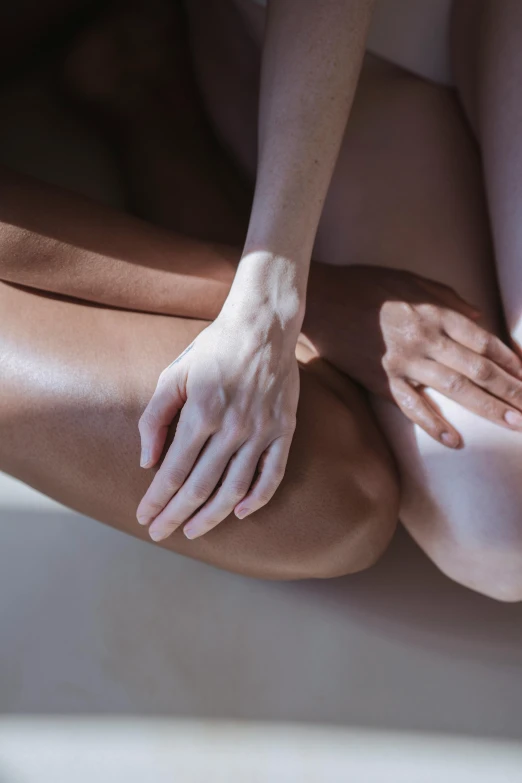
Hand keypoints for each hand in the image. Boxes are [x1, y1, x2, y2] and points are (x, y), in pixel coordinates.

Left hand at [136, 309, 299, 540]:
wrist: (263, 327)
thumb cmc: (213, 350)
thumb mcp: (173, 375)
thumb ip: (155, 418)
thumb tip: (148, 461)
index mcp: (201, 412)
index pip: (174, 471)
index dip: (157, 499)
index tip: (144, 516)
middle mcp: (233, 427)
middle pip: (201, 486)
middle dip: (176, 515)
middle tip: (160, 534)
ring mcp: (262, 430)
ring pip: (235, 488)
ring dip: (212, 516)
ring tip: (194, 531)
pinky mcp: (284, 430)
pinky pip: (272, 474)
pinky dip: (257, 498)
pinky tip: (240, 512)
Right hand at [304, 265, 521, 446]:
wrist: (322, 300)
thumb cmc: (368, 287)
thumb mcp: (414, 282)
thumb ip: (450, 300)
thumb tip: (480, 319)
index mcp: (437, 313)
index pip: (485, 342)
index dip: (512, 361)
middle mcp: (426, 339)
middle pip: (479, 369)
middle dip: (512, 390)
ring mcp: (404, 362)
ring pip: (455, 389)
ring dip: (489, 408)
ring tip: (515, 424)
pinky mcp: (382, 380)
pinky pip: (411, 406)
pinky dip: (433, 424)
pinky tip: (455, 441)